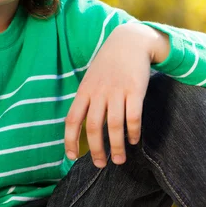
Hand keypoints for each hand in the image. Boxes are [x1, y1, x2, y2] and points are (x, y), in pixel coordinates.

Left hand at [64, 22, 169, 167]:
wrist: (129, 41)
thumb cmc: (108, 65)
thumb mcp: (91, 79)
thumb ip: (86, 100)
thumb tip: (82, 129)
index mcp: (84, 91)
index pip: (72, 120)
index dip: (70, 140)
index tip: (71, 157)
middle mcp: (99, 92)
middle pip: (94, 127)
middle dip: (96, 150)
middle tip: (100, 164)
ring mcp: (117, 91)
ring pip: (114, 126)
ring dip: (117, 146)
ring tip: (119, 160)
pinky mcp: (135, 90)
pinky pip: (133, 116)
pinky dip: (133, 132)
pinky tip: (133, 141)